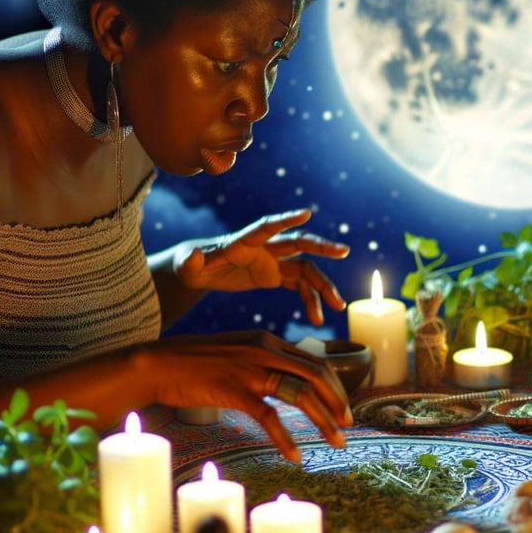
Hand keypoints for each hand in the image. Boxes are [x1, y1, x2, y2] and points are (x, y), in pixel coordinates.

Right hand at [149, 331, 352, 461]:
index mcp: (268, 341)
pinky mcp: (233, 390)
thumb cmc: (195, 362)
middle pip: (316, 376)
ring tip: (335, 441)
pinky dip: (286, 438)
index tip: (344, 410)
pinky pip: (269, 416)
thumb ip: (262, 362)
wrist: (158, 363)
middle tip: (348, 427)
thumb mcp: (236, 352)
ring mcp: (249, 369)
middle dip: (338, 403)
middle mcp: (264, 351)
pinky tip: (295, 455)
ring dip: (323, 421)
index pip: (315, 362)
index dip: (335, 388)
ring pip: (300, 394)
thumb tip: (287, 382)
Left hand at [175, 209, 349, 324]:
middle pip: (297, 243)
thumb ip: (191, 262)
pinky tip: (316, 318)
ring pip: (305, 269)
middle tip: (344, 251)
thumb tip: (193, 257)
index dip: (284, 220)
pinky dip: (310, 301)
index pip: (266, 227)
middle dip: (321, 246)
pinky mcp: (275, 275)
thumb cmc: (192, 265)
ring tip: (338, 305)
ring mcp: (273, 262)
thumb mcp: (187, 267)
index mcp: (244, 242)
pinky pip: (299, 287)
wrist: (200, 271)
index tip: (306, 213)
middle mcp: (264, 248)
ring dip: (322, 286)